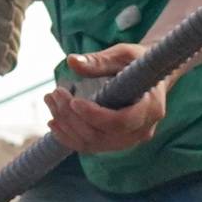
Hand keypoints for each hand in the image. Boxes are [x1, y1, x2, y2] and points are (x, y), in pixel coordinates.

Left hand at [45, 41, 169, 153]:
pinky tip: (54, 122)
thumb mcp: (122, 54)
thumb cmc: (137, 62)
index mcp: (150, 108)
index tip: (73, 101)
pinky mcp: (115, 143)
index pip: (121, 122)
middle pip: (102, 135)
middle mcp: (142, 131)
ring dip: (67, 125)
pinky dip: (69, 136)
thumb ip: (99, 60)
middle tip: (55, 94)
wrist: (148, 78)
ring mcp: (128, 140)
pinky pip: (90, 146)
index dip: (94, 115)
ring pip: (92, 143)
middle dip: (73, 117)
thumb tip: (72, 61)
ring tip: (51, 102)